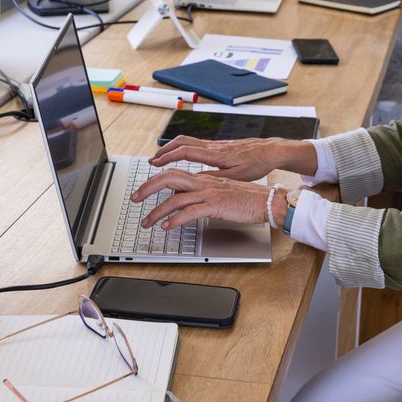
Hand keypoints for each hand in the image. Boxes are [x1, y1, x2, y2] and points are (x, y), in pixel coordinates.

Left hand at [131, 169, 288, 230]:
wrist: (266, 201)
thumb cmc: (246, 199)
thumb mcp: (219, 193)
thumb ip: (200, 195)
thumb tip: (182, 201)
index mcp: (204, 178)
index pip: (173, 174)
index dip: (154, 180)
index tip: (142, 190)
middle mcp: (204, 182)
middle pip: (168, 178)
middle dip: (147, 188)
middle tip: (134, 198)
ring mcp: (209, 193)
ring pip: (175, 198)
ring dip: (157, 211)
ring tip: (147, 222)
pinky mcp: (216, 205)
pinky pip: (190, 212)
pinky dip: (175, 219)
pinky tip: (167, 226)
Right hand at [147, 136, 316, 180]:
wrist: (271, 151)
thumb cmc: (257, 164)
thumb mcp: (235, 177)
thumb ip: (213, 179)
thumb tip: (193, 184)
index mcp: (215, 154)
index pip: (185, 152)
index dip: (167, 157)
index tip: (154, 163)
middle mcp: (213, 146)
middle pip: (182, 142)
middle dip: (164, 151)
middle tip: (152, 161)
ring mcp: (216, 144)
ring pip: (188, 141)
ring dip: (173, 148)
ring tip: (162, 158)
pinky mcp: (220, 145)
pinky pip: (196, 144)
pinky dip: (184, 149)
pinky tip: (183, 157)